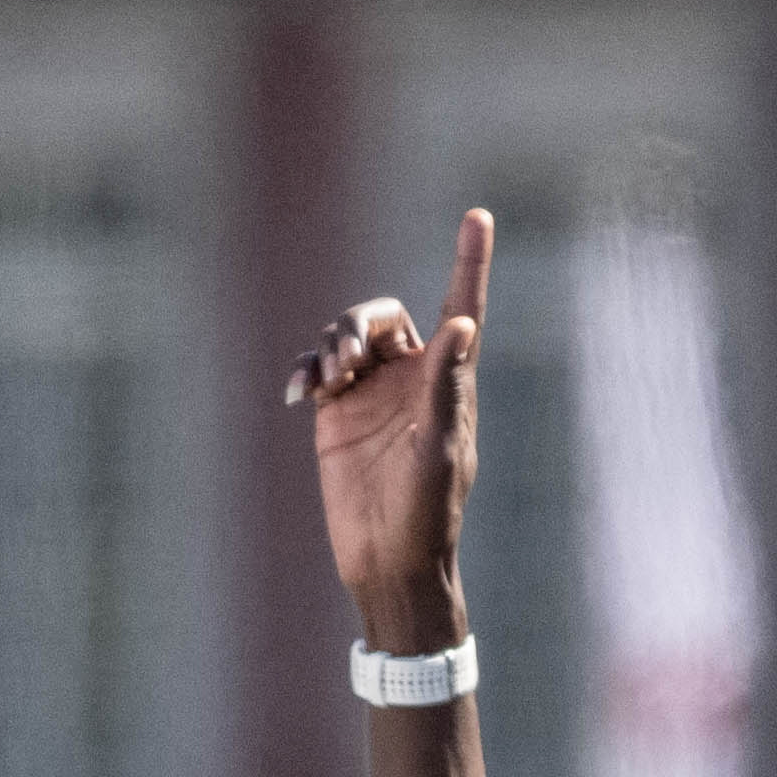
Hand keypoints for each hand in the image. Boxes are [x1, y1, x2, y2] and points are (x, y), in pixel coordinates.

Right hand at [287, 209, 488, 645]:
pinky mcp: (336, 413)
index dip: (468, 262)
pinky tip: (297, 393)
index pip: (460, 308)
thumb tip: (463, 325)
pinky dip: (303, 370)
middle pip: (381, 315)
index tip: (478, 216)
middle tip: (345, 361)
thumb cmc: (426, 512)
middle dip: (356, 323)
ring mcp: (371, 394)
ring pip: (345, 336)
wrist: (386, 560)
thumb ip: (446, 385)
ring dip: (329, 346)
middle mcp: (411, 379)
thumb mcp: (438, 448)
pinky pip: (315, 369)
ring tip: (325, 382)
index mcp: (449, 381)